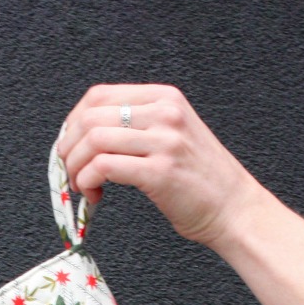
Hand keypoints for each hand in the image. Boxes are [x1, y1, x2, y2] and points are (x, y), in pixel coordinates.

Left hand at [56, 83, 266, 252]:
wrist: (235, 209)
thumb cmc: (202, 181)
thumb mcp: (173, 136)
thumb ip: (139, 127)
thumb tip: (88, 136)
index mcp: (164, 98)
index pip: (99, 95)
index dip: (73, 122)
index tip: (70, 146)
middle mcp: (164, 113)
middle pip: (90, 116)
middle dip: (69, 147)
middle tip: (69, 170)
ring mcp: (163, 141)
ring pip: (93, 140)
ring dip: (75, 167)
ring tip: (82, 186)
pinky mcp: (160, 173)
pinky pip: (105, 167)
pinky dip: (88, 182)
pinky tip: (94, 196)